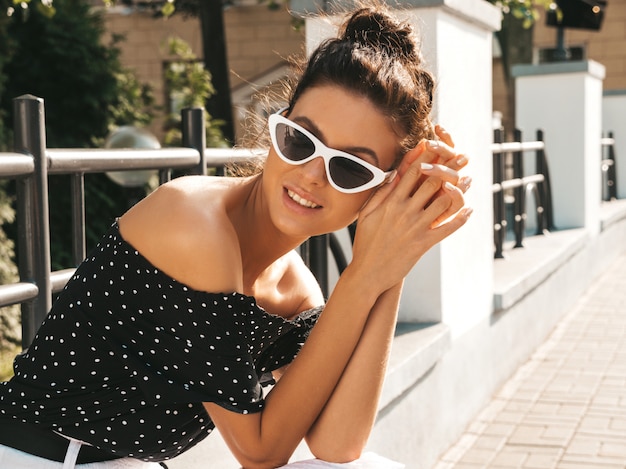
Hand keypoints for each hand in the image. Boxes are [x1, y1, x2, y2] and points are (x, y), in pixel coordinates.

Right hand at [350, 128, 471, 291]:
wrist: (368, 272)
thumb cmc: (365, 243)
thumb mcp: (366, 214)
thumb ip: (380, 194)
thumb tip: (393, 176)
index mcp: (390, 202)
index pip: (412, 172)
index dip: (426, 157)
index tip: (436, 145)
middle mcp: (405, 211)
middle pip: (431, 182)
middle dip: (447, 167)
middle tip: (462, 155)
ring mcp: (415, 227)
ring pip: (442, 202)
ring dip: (459, 189)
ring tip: (469, 179)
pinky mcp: (423, 243)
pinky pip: (446, 228)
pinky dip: (460, 218)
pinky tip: (469, 211)